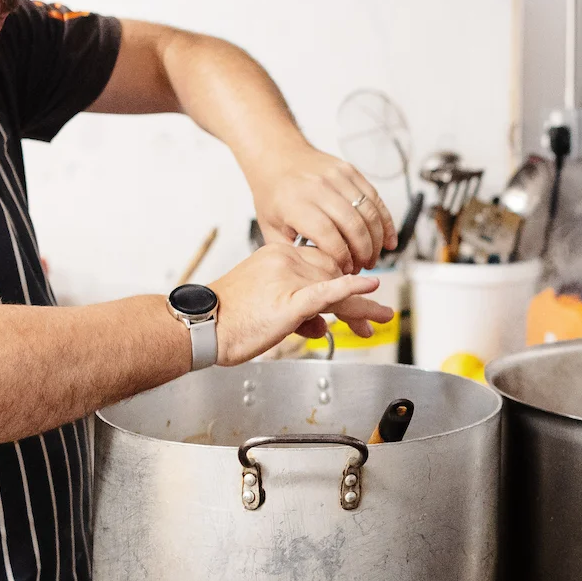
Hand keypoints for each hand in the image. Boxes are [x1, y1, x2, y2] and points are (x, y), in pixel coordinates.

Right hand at [207, 239, 393, 364]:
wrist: (200, 326)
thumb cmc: (226, 320)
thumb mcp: (267, 308)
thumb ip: (298, 312)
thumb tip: (321, 325)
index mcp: (278, 254)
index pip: (322, 264)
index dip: (343, 283)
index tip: (355, 301)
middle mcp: (285, 260)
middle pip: (334, 274)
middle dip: (355, 301)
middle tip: (374, 319)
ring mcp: (288, 278)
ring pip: (336, 288)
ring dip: (361, 308)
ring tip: (381, 319)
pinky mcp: (289, 300)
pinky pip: (327, 291)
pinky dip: (351, 290)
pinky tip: (370, 287)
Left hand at [250, 143, 397, 271]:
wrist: (277, 156)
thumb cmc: (273, 193)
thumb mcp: (270, 227)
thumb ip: (293, 252)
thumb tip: (317, 272)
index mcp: (295, 203)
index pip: (328, 235)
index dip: (341, 257)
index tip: (344, 270)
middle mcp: (318, 187)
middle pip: (354, 225)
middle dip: (363, 252)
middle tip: (363, 267)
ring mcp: (336, 176)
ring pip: (369, 212)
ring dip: (377, 240)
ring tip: (373, 257)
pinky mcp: (350, 171)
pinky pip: (375, 198)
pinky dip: (385, 221)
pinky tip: (388, 239)